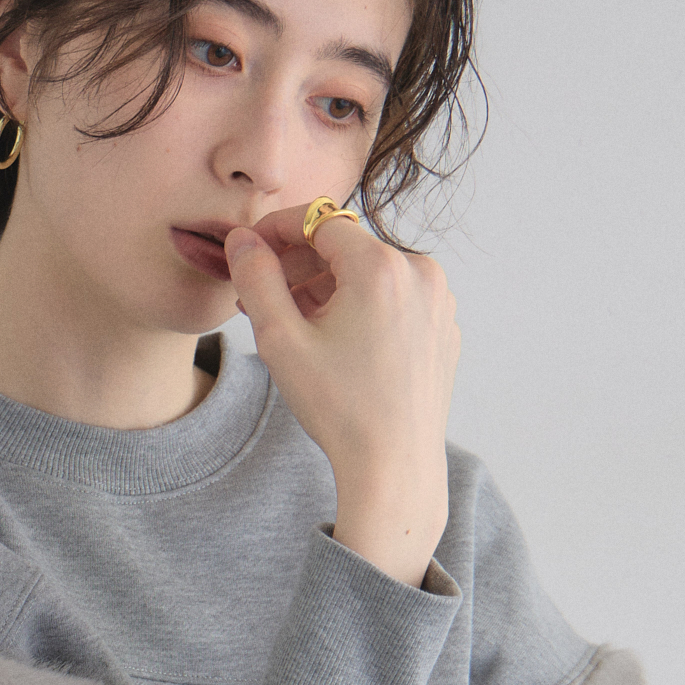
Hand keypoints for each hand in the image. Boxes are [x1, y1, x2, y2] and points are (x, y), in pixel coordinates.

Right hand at [224, 206, 459, 587]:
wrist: (394, 465)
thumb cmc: (340, 408)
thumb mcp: (281, 339)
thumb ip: (256, 278)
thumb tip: (242, 240)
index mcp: (382, 266)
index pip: (319, 219)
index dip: (277, 230)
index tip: (250, 249)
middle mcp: (420, 272)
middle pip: (346, 246)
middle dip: (300, 264)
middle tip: (260, 293)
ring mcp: (438, 300)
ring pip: (369, 273)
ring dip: (327, 286)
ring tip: (292, 323)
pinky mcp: (442, 326)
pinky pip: (394, 299)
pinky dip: (360, 307)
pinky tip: (332, 341)